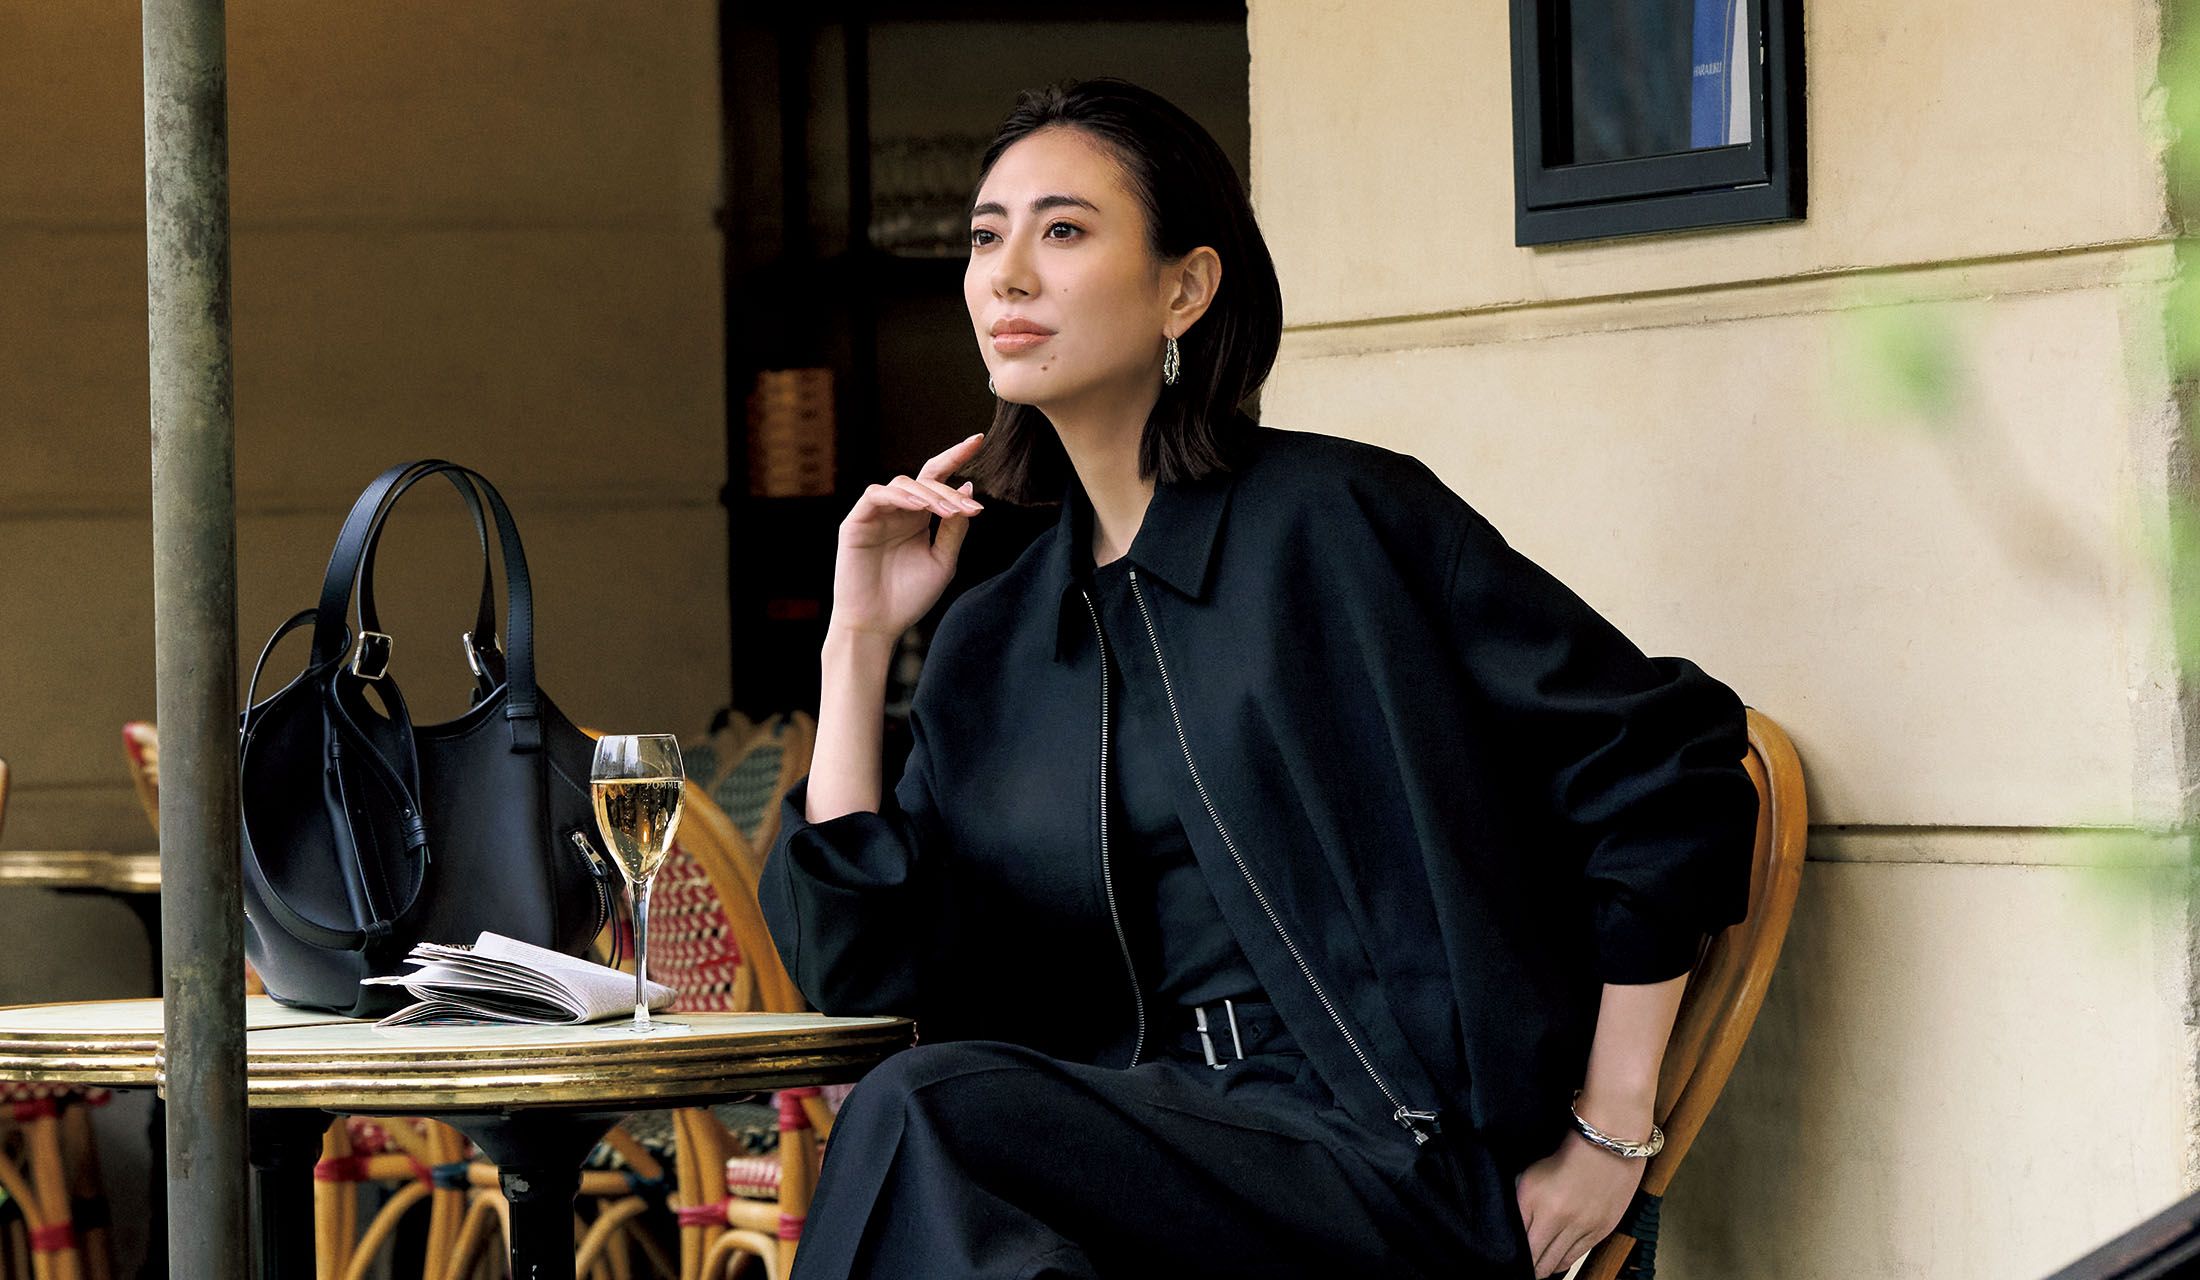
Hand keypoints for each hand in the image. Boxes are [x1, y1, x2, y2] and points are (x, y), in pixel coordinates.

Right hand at [831, 433, 987, 639]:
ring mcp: (876, 514)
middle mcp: (898, 511)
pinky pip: (877, 495)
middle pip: (925, 481)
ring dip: (930, 494)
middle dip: (950, 491)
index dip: (956, 457)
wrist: (878, 625)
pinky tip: (919, 506)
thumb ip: (955, 527)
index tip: (979, 440)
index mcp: (919, 517)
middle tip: (972, 508)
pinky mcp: (856, 522)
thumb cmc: (909, 598)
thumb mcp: (943, 560)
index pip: (937, 478)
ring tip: (950, 512)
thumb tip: (968, 488)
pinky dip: (899, 496)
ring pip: (903, 484)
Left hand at [1512, 1119, 1649, 1276]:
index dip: (1511, 1255)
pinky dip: (1562, 1262)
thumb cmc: (1567, 1153)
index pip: (1517, 1242)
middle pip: (1535, 1258)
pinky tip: (1554, 1263)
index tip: (1507, 1259)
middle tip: (1522, 1268)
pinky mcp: (1599, 1231)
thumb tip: (1510, 1227)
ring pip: (1555, 1263)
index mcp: (1532, 1200)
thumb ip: (1519, 1203)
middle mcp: (1555, 1217)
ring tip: (1537, 1269)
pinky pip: (1575, 1257)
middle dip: (1528, 1266)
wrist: (1608, 1144)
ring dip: (1544, 1268)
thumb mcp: (1530, 1174)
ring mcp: (1579, 1227)